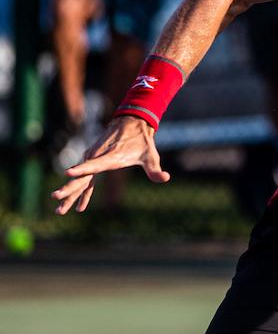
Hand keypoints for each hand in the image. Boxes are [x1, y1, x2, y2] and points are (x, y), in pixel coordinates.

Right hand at [51, 116, 170, 213]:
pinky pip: (85, 178)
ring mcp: (93, 157)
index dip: (82, 170)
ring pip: (80, 179)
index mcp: (110, 156)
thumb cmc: (142, 141)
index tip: (68, 174)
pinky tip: (78, 206)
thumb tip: (165, 178)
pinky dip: (80, 191)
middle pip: (81, 176)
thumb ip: (155, 169)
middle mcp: (98, 157)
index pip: (94, 165)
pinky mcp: (92, 159)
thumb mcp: (150, 156)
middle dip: (68, 189)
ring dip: (69, 194)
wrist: (131, 123)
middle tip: (55, 198)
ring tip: (59, 210)